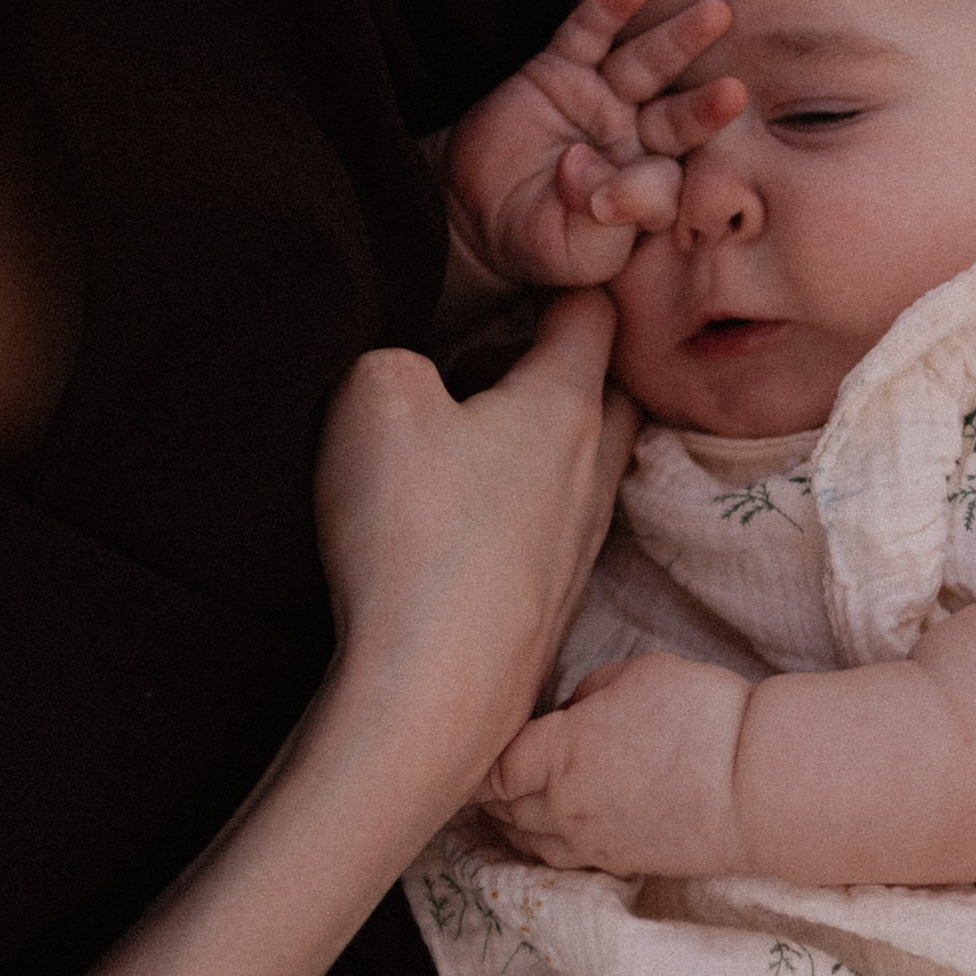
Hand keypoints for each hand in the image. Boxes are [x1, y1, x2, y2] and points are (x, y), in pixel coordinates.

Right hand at [314, 291, 637, 849]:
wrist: (427, 700)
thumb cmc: (411, 538)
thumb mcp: (373, 393)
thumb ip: (399, 354)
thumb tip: (416, 378)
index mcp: (567, 405)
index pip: (593, 310)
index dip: (557, 278)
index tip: (516, 274)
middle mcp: (592, 473)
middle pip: (602, 389)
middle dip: (554, 362)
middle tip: (478, 362)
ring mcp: (576, 546)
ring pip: (579, 463)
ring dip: (533, 440)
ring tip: (454, 442)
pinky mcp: (547, 606)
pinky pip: (547, 527)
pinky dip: (514, 506)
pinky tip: (451, 523)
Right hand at [434, 0, 745, 306]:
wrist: (477, 216)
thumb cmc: (539, 241)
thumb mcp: (578, 248)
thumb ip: (602, 216)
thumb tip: (586, 168)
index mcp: (650, 183)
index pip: (668, 178)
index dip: (647, 191)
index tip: (604, 207)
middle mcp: (634, 135)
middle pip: (678, 112)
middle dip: (705, 103)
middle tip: (736, 91)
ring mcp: (600, 97)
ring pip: (646, 64)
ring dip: (679, 39)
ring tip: (717, 13)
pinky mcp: (558, 69)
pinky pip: (588, 33)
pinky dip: (609, 9)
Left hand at [483, 651, 752, 876]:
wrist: (757, 782)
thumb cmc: (702, 714)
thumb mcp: (639, 674)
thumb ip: (591, 691)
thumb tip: (575, 711)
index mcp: (560, 751)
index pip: (494, 766)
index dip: (476, 763)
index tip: (467, 754)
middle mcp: (565, 804)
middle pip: (506, 809)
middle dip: (490, 796)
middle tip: (479, 783)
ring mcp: (593, 840)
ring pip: (530, 843)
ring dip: (513, 827)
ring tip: (506, 812)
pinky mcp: (623, 862)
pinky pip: (566, 861)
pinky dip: (548, 848)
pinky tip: (551, 835)